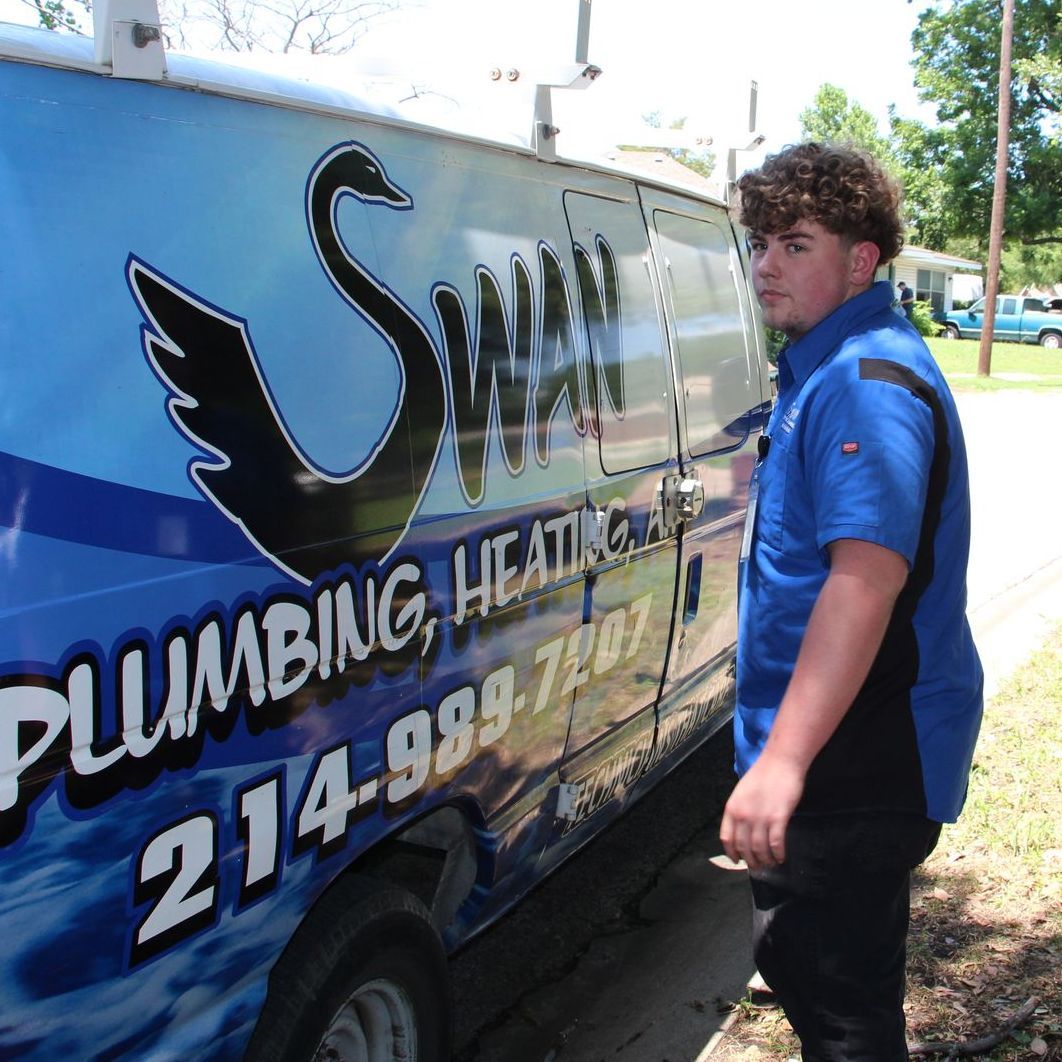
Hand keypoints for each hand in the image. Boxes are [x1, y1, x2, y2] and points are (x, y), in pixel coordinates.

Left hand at [719, 752, 804, 870]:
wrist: (780, 762)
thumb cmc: (763, 774)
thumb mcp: (742, 792)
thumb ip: (740, 810)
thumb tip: (742, 830)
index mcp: (732, 808)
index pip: (727, 838)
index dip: (732, 853)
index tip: (738, 860)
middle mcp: (743, 815)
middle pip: (744, 847)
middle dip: (751, 861)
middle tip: (758, 866)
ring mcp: (760, 817)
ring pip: (760, 849)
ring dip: (766, 860)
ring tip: (771, 863)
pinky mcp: (778, 818)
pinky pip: (776, 844)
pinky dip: (778, 854)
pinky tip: (781, 856)